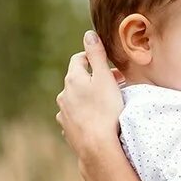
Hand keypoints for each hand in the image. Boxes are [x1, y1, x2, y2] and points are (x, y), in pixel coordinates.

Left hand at [55, 31, 127, 167]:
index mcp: (73, 79)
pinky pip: (76, 116)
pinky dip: (85, 113)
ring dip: (89, 97)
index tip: (109, 65)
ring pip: (76, 98)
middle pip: (78, 79)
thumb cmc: (105, 110)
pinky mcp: (67, 129)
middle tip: (116, 84)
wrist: (97, 146)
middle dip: (95, 78)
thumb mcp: (104, 78)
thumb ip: (96, 55)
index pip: (79, 59)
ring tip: (107, 103)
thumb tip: (88, 34)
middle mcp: (64, 94)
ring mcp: (64, 113)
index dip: (94, 58)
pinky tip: (97, 119)